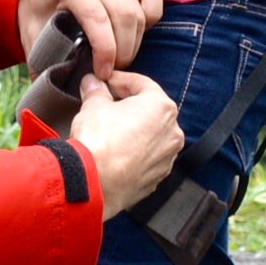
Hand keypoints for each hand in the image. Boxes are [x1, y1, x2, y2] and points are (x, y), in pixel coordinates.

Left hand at [18, 0, 161, 79]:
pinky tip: (135, 36)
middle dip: (122, 52)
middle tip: (110, 72)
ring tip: (119, 61)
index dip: (104, 49)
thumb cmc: (38, 7)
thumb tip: (52, 85)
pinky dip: (151, 19)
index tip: (102, 73)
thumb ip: (42, 55)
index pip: (96, 17)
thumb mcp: (31, 30)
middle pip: (123, 16)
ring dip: (134, 44)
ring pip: (139, 13)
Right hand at [70, 71, 182, 216]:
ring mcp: (167, 157)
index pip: (142, 84)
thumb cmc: (98, 141)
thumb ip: (96, 92)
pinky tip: (116, 153)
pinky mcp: (157, 178)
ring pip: (151, 136)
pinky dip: (135, 153)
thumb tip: (93, 85)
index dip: (120, 80)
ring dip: (134, 131)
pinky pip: (147, 158)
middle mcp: (172, 132)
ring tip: (110, 131)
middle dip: (129, 106)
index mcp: (161, 107)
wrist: (94, 184)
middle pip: (150, 111)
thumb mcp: (93, 106)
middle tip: (107, 105)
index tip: (106, 82)